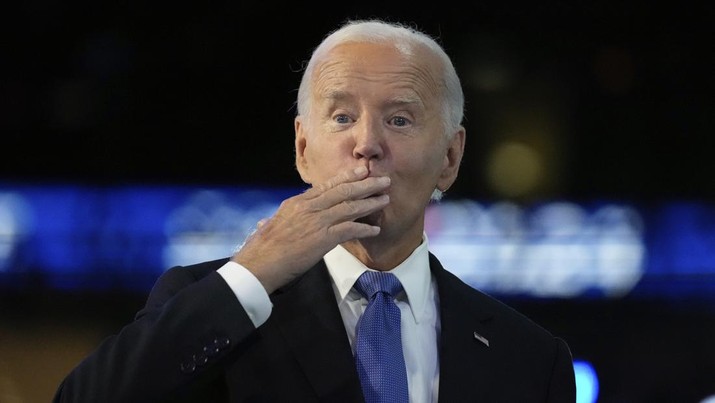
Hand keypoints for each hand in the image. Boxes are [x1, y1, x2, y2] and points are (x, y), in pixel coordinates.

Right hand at [231, 166, 389, 292]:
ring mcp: (317, 222)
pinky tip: (374, 229)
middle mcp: (309, 208)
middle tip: (382, 179)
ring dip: (369, 203)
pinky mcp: (322, 239)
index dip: (346, 177)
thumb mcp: (272, 225)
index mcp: (298, 203)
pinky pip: (349, 230)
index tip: (361, 171)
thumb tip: (268, 221)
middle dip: (365, 184)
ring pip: (349, 207)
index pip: (326, 186)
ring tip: (384, 199)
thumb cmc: (262, 248)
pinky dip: (363, 228)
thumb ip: (279, 220)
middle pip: (342, 191)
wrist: (258, 263)